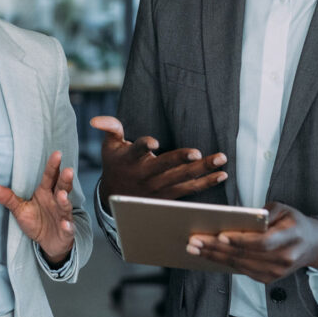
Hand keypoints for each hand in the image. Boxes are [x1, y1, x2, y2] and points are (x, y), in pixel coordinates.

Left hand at [0, 151, 74, 265]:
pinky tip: (66, 224)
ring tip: (62, 195)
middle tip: (68, 170)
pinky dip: (68, 226)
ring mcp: (63, 215)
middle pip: (62, 187)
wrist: (48, 243)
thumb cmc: (36, 222)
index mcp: (45, 192)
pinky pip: (68, 228)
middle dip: (65, 179)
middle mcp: (56, 201)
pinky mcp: (66, 230)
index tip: (57, 154)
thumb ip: (9, 198)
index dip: (53, 166)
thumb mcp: (20, 210)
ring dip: (65, 201)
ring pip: (65, 206)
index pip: (50, 177)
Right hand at [91, 115, 227, 211]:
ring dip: (203, 170)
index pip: (137, 151)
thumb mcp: (110, 146)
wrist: (117, 197)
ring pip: (183, 179)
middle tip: (199, 153)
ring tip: (221, 161)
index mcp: (130, 160)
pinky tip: (221, 175)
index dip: (144, 146)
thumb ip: (110, 128)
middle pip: (166, 167)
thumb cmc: (116, 164)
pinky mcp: (169, 196)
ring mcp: (158, 188)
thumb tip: (96, 119)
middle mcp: (145, 175)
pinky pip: (190, 190)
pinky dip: (206, 183)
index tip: (153, 142)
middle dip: (183, 160)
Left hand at [186, 201, 317, 282]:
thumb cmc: (294, 222)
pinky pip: (242, 270)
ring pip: (240, 265)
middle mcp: (283, 259)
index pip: (262, 242)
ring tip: (194, 248)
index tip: (219, 235)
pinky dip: (223, 262)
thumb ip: (265, 212)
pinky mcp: (268, 278)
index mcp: (290, 238)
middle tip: (194, 241)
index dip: (240, 240)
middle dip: (216, 248)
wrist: (313, 245)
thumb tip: (240, 216)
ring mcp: (276, 272)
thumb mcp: (284, 208)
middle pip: (245, 255)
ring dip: (214, 256)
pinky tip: (208, 255)